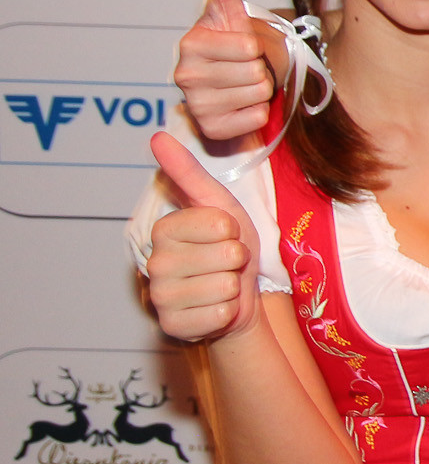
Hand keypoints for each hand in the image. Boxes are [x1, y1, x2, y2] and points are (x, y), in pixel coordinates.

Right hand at [145, 131, 262, 342]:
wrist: (238, 298)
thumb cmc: (230, 248)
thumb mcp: (219, 206)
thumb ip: (189, 172)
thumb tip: (157, 137)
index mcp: (165, 229)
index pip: (220, 223)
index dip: (234, 231)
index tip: (225, 236)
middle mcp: (156, 262)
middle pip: (227, 256)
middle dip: (238, 260)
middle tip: (225, 264)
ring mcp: (161, 297)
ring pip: (225, 287)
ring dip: (234, 287)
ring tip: (221, 284)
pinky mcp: (173, 326)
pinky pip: (221, 314)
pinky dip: (229, 312)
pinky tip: (216, 308)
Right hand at [173, 0, 279, 140]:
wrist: (227, 87)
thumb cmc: (231, 47)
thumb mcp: (229, 11)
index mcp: (191, 44)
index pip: (249, 47)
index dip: (256, 48)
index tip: (242, 49)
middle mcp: (185, 75)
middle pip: (255, 73)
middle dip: (259, 70)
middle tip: (245, 69)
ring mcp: (195, 104)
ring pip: (257, 95)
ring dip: (259, 91)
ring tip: (242, 85)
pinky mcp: (210, 129)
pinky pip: (255, 118)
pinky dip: (255, 113)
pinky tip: (239, 106)